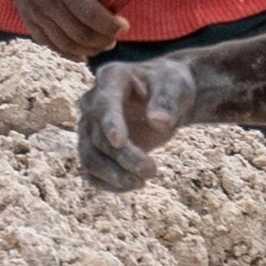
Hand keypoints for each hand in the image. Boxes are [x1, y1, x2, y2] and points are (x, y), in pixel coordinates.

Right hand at [8, 0, 138, 64]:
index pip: (91, 14)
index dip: (111, 25)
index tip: (124, 24)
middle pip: (82, 34)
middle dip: (105, 39)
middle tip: (115, 34)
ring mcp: (35, 12)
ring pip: (68, 45)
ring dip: (91, 48)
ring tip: (103, 42)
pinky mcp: (29, 20)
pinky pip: (51, 45)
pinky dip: (71, 53)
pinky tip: (84, 51)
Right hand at [77, 58, 172, 191]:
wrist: (165, 97)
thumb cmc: (170, 86)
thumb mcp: (175, 87)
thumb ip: (167, 101)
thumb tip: (158, 122)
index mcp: (111, 78)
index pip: (104, 102)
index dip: (109, 122)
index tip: (119, 142)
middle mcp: (93, 102)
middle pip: (98, 135)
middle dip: (123, 157)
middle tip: (153, 171)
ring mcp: (91, 125)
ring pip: (89, 155)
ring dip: (111, 174)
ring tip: (140, 183)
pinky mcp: (96, 146)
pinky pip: (92, 169)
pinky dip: (107, 183)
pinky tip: (129, 186)